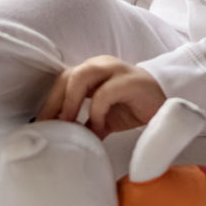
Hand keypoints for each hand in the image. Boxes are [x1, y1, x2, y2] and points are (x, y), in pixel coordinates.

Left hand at [35, 56, 165, 138]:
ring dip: (70, 101)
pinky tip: (96, 127)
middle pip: (68, 76)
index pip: (62, 82)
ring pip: (82, 76)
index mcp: (92, 72)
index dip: (49, 103)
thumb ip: (85, 125)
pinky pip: (105, 92)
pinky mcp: (131, 80)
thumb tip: (62, 139)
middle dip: (54, 102)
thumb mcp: (103, 119)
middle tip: (48, 126)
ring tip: (67, 123)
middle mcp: (101, 65)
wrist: (166, 105)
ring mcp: (116, 70)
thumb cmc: (132, 107)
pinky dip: (96, 110)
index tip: (40, 126)